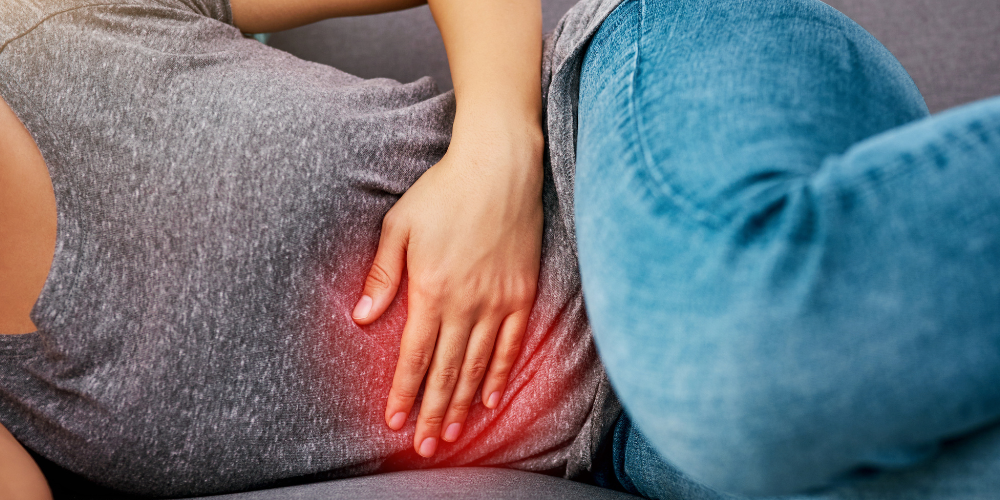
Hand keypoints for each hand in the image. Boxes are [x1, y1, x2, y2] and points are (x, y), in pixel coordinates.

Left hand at [352, 127, 543, 457]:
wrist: (499, 167)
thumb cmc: (443, 192)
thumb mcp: (398, 226)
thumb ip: (383, 274)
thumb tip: (363, 316)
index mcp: (430, 289)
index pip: (414, 355)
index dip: (403, 391)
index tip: (395, 421)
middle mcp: (465, 303)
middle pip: (446, 370)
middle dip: (431, 411)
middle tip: (424, 446)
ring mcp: (497, 301)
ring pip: (477, 365)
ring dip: (462, 403)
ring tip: (451, 433)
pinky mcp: (521, 293)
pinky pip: (510, 344)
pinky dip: (499, 374)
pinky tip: (489, 398)